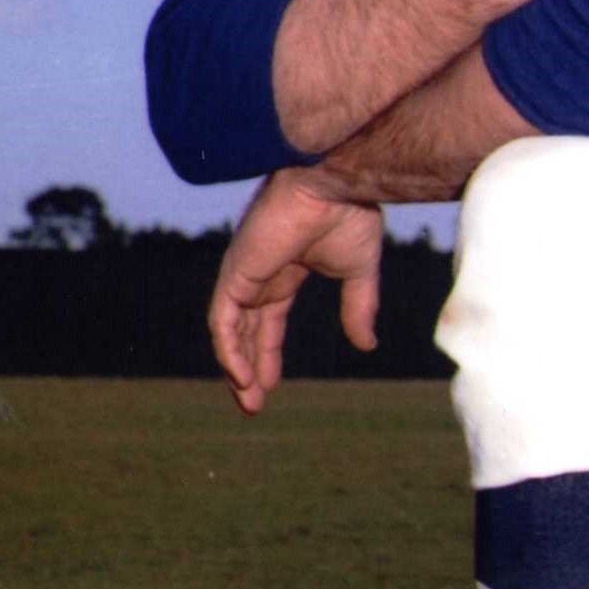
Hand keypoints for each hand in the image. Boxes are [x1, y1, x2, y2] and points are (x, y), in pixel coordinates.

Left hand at [208, 170, 383, 415]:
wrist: (337, 185)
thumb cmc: (350, 214)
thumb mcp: (359, 273)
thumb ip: (358, 307)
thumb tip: (366, 345)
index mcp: (286, 272)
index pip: (268, 321)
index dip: (268, 353)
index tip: (270, 385)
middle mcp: (260, 275)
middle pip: (245, 331)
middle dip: (249, 367)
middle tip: (253, 404)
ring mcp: (244, 273)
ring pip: (229, 330)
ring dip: (236, 366)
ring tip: (248, 400)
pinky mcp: (236, 272)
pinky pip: (222, 320)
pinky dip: (228, 350)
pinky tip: (240, 376)